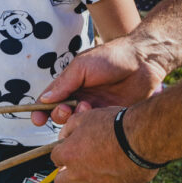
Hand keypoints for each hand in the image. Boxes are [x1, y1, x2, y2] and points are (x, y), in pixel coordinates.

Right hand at [30, 35, 165, 126]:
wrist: (144, 61)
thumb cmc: (111, 57)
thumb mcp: (81, 66)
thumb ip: (63, 84)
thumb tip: (43, 99)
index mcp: (70, 84)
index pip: (49, 100)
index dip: (40, 111)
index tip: (37, 119)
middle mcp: (79, 96)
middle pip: (60, 113)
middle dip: (59, 114)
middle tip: (67, 109)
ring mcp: (94, 107)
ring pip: (76, 121)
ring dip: (76, 117)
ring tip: (86, 106)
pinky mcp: (109, 115)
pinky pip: (95, 125)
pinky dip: (92, 123)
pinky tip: (98, 113)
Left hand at [50, 104, 157, 182]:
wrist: (143, 136)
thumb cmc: (114, 124)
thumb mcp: (86, 117)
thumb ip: (70, 127)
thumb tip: (64, 135)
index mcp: (69, 155)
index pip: (55, 159)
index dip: (62, 153)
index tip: (70, 149)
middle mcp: (80, 173)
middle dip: (65, 176)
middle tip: (77, 167)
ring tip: (95, 177)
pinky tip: (122, 170)